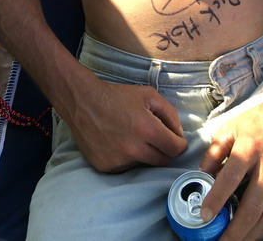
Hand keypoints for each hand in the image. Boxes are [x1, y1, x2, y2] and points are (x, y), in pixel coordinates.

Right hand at [65, 77, 187, 171]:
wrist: (83, 101)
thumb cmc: (117, 96)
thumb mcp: (149, 95)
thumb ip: (170, 114)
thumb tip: (179, 134)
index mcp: (146, 129)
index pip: (175, 149)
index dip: (180, 144)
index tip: (176, 140)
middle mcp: (133, 148)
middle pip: (163, 161)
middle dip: (165, 150)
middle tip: (157, 138)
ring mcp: (118, 160)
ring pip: (145, 166)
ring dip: (146, 155)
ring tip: (135, 138)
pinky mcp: (105, 167)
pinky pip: (127, 169)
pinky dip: (128, 159)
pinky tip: (120, 143)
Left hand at [200, 93, 262, 240]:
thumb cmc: (258, 121)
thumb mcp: (230, 127)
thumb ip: (214, 152)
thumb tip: (202, 176)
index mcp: (249, 147)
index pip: (231, 177)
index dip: (217, 199)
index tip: (204, 215)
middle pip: (251, 206)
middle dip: (234, 231)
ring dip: (249, 235)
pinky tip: (252, 234)